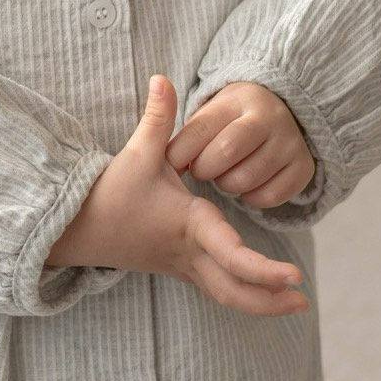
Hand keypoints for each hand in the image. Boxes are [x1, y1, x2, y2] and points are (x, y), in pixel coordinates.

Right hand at [46, 76, 307, 316]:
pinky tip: (262, 293)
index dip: (264, 269)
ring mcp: (182, 267)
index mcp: (188, 226)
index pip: (231, 255)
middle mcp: (189, 253)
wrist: (77, 228)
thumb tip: (162, 77)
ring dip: (261, 304)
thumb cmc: (110, 193)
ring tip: (295, 304)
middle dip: (270, 301)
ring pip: (226, 297)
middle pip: (234, 292)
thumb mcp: (136, 153)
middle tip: (303, 302)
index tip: (294, 275)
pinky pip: (216, 290)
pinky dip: (242, 294)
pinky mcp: (177, 269)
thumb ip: (157, 117)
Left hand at [164, 82, 315, 208]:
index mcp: (238, 100)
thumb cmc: (228, 124)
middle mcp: (269, 117)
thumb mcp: (206, 114)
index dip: (180, 153)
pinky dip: (250, 198)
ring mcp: (290, 142)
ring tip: (223, 175)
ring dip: (225, 185)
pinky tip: (245, 186)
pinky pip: (269, 197)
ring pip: (245, 180)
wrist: (275, 118)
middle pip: (225, 153)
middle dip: (204, 169)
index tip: (172, 163)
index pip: (200, 130)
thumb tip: (162, 129)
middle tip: (201, 170)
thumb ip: (182, 129)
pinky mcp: (304, 167)